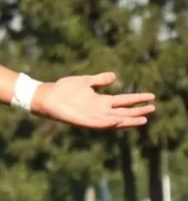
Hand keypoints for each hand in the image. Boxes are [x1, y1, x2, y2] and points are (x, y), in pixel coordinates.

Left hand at [31, 72, 155, 128]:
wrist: (46, 96)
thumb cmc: (63, 89)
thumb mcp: (85, 81)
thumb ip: (99, 80)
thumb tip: (114, 76)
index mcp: (101, 101)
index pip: (124, 101)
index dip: (137, 99)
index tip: (151, 96)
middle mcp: (100, 110)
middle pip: (123, 112)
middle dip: (138, 111)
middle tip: (153, 108)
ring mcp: (92, 117)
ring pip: (115, 120)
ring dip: (128, 121)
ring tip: (143, 119)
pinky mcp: (83, 121)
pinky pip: (99, 124)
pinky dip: (109, 123)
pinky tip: (118, 121)